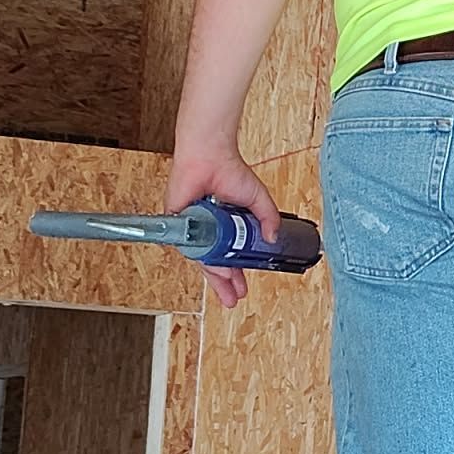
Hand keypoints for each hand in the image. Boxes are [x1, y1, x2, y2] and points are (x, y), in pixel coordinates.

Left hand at [166, 144, 281, 310]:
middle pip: (214, 262)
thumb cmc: (230, 170)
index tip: (243, 288)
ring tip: (229, 285)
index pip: (228, 256)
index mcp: (225, 226)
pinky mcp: (179, 222)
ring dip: (216, 274)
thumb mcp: (257, 200)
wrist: (209, 156)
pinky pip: (190, 244)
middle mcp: (209, 229)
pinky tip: (216, 266)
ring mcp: (194, 227)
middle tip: (234, 298)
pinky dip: (203, 256)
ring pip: (203, 257)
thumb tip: (273, 239)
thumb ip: (267, 219)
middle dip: (224, 282)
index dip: (236, 272)